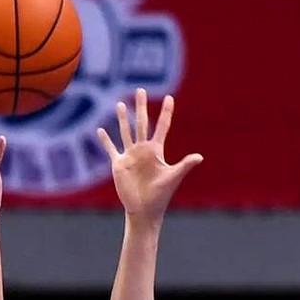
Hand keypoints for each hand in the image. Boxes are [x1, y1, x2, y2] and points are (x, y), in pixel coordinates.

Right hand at [95, 88, 201, 223]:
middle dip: (141, 106)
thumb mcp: (173, 177)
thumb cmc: (161, 195)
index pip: (162, 127)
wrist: (144, 209)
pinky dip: (105, 140)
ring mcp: (131, 156)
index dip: (166, 113)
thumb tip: (200, 157)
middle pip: (142, 123)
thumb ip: (185, 165)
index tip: (169, 98)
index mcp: (157, 150)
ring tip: (120, 104)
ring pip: (126, 132)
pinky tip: (100, 130)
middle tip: (140, 90)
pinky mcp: (119, 164)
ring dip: (123, 118)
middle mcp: (143, 150)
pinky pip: (111, 149)